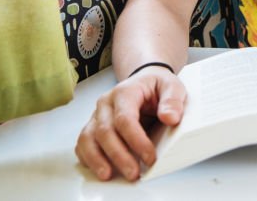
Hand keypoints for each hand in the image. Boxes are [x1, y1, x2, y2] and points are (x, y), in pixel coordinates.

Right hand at [75, 66, 185, 181]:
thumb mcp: (171, 86)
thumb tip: (170, 118)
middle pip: (105, 131)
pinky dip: (88, 158)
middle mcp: (106, 104)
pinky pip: (83, 144)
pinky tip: (100, 168)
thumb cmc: (155, 86)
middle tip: (133, 173)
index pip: (125, 118)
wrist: (144, 82)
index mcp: (125, 92)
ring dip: (97, 159)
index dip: (136, 140)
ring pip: (88, 138)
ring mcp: (97, 116)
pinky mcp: (93, 127)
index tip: (149, 157)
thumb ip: (172, 100)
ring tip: (108, 175)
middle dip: (118, 155)